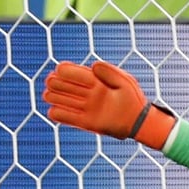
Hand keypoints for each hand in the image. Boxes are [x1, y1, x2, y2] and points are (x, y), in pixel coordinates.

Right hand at [42, 61, 175, 149]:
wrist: (140, 121)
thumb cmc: (134, 99)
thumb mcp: (124, 81)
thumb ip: (110, 72)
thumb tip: (93, 65)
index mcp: (96, 81)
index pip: (75, 73)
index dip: (66, 70)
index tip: (59, 69)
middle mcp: (88, 94)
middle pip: (66, 86)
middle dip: (56, 83)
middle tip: (51, 82)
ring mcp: (87, 108)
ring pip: (64, 100)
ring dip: (55, 97)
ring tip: (48, 95)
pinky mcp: (87, 122)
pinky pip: (68, 118)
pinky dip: (59, 115)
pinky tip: (53, 111)